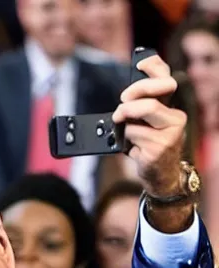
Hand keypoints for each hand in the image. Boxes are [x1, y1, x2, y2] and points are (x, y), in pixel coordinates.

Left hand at [112, 55, 185, 196]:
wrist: (160, 174)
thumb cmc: (148, 145)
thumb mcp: (144, 123)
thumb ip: (139, 107)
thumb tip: (125, 95)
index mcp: (171, 107)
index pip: (166, 79)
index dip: (154, 67)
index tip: (139, 63)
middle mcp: (175, 117)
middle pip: (151, 99)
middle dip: (132, 97)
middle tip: (121, 102)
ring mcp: (169, 133)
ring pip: (137, 118)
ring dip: (123, 122)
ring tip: (122, 129)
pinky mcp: (159, 148)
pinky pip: (132, 135)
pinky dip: (124, 139)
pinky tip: (131, 147)